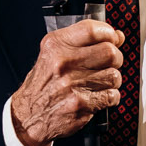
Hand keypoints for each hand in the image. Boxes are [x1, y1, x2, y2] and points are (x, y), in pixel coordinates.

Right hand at [10, 21, 125, 145]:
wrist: (27, 116)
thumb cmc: (43, 85)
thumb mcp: (52, 55)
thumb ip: (83, 43)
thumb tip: (117, 36)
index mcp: (55, 46)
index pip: (92, 30)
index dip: (109, 33)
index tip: (113, 39)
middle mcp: (63, 62)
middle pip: (109, 52)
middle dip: (115, 58)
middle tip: (109, 64)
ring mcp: (72, 84)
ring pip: (114, 75)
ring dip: (113, 80)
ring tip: (101, 83)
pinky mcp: (81, 104)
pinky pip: (112, 95)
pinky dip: (110, 97)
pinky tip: (99, 97)